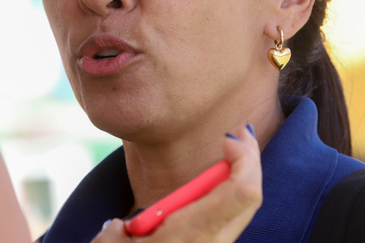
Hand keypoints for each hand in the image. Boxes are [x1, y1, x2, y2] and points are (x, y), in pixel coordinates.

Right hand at [90, 124, 261, 242]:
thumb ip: (115, 235)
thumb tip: (123, 226)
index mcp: (192, 237)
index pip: (241, 194)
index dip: (244, 159)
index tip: (227, 138)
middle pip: (250, 196)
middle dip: (248, 158)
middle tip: (237, 133)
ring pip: (244, 210)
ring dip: (241, 176)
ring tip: (231, 149)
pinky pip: (232, 221)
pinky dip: (230, 197)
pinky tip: (219, 183)